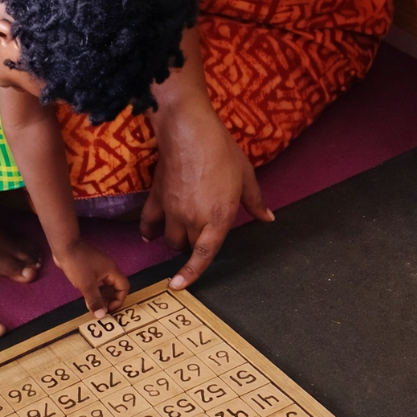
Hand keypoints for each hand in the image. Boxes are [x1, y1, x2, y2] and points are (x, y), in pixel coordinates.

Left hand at [53, 240, 129, 317]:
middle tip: (101, 309)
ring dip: (102, 296)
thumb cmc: (77, 262)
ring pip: (106, 285)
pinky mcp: (90, 268)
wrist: (64, 246)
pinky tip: (87, 296)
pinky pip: (98, 282)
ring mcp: (99, 267)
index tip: (108, 309)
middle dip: (110, 299)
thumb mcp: (86, 284)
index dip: (119, 300)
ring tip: (94, 305)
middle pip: (116, 287)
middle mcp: (108, 268)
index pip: (123, 287)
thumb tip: (101, 315)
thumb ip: (94, 300)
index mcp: (112, 270)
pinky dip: (96, 290)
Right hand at [140, 99, 272, 289]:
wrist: (188, 130)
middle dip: (191, 248)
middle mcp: (192, 220)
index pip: (203, 255)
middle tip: (200, 238)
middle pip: (185, 248)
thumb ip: (256, 201)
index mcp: (217, 218)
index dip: (191, 274)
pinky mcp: (156, 198)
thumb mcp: (246, 175)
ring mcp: (171, 210)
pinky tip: (150, 234)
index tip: (179, 286)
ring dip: (174, 240)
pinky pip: (148, 223)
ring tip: (181, 233)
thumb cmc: (221, 150)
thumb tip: (268, 218)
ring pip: (168, 239)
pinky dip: (148, 232)